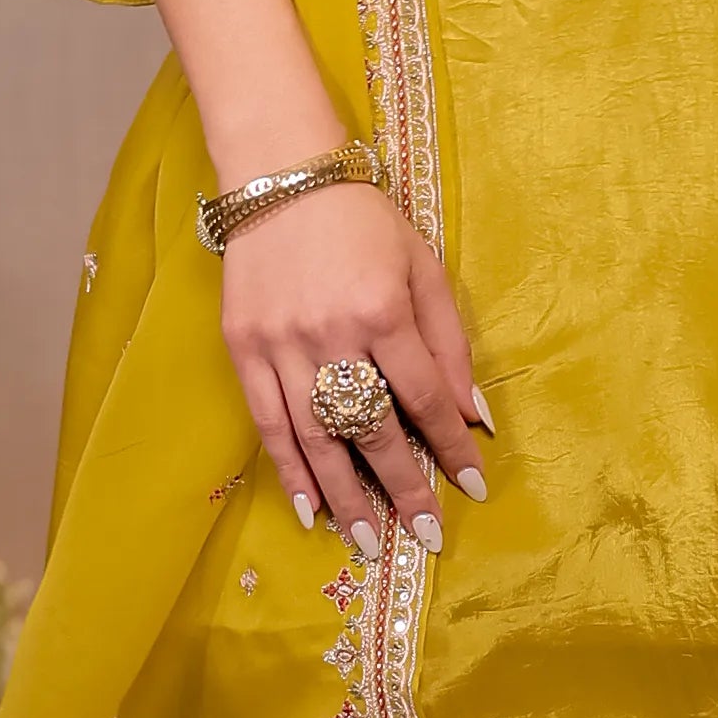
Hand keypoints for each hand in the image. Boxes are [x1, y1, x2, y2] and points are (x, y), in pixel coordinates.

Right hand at [221, 179, 486, 555]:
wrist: (281, 175)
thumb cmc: (363, 220)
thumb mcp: (423, 267)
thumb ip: (448, 343)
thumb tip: (473, 416)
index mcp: (384, 310)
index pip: (425, 398)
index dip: (450, 447)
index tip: (473, 488)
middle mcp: (332, 333)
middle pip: (372, 429)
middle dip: (403, 488)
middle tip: (426, 534)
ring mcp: (281, 343)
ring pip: (316, 437)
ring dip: (345, 496)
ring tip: (368, 541)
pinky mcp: (243, 346)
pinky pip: (269, 422)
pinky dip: (290, 469)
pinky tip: (310, 508)